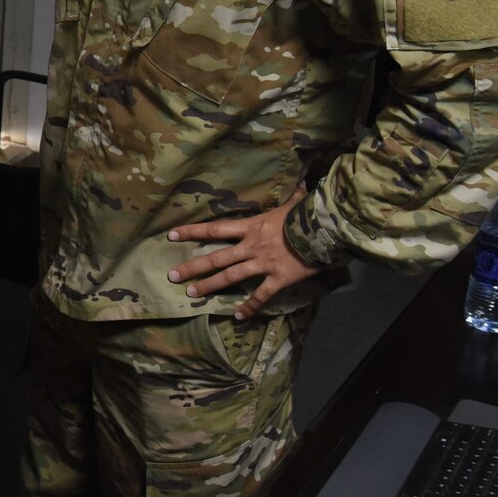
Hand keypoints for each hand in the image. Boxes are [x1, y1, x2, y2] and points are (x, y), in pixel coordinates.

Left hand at [165, 187, 321, 320]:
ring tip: (191, 294)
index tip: (171, 235)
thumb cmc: (308, 214)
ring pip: (230, 277)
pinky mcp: (278, 279)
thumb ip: (293, 195)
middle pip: (215, 257)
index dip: (192, 232)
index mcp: (252, 226)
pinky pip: (260, 295)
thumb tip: (301, 180)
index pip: (215, 229)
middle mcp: (251, 246)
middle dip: (192, 267)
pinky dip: (250, 307)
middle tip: (172, 276)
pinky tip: (238, 316)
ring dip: (210, 286)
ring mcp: (263, 264)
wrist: (326, 230)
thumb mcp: (295, 202)